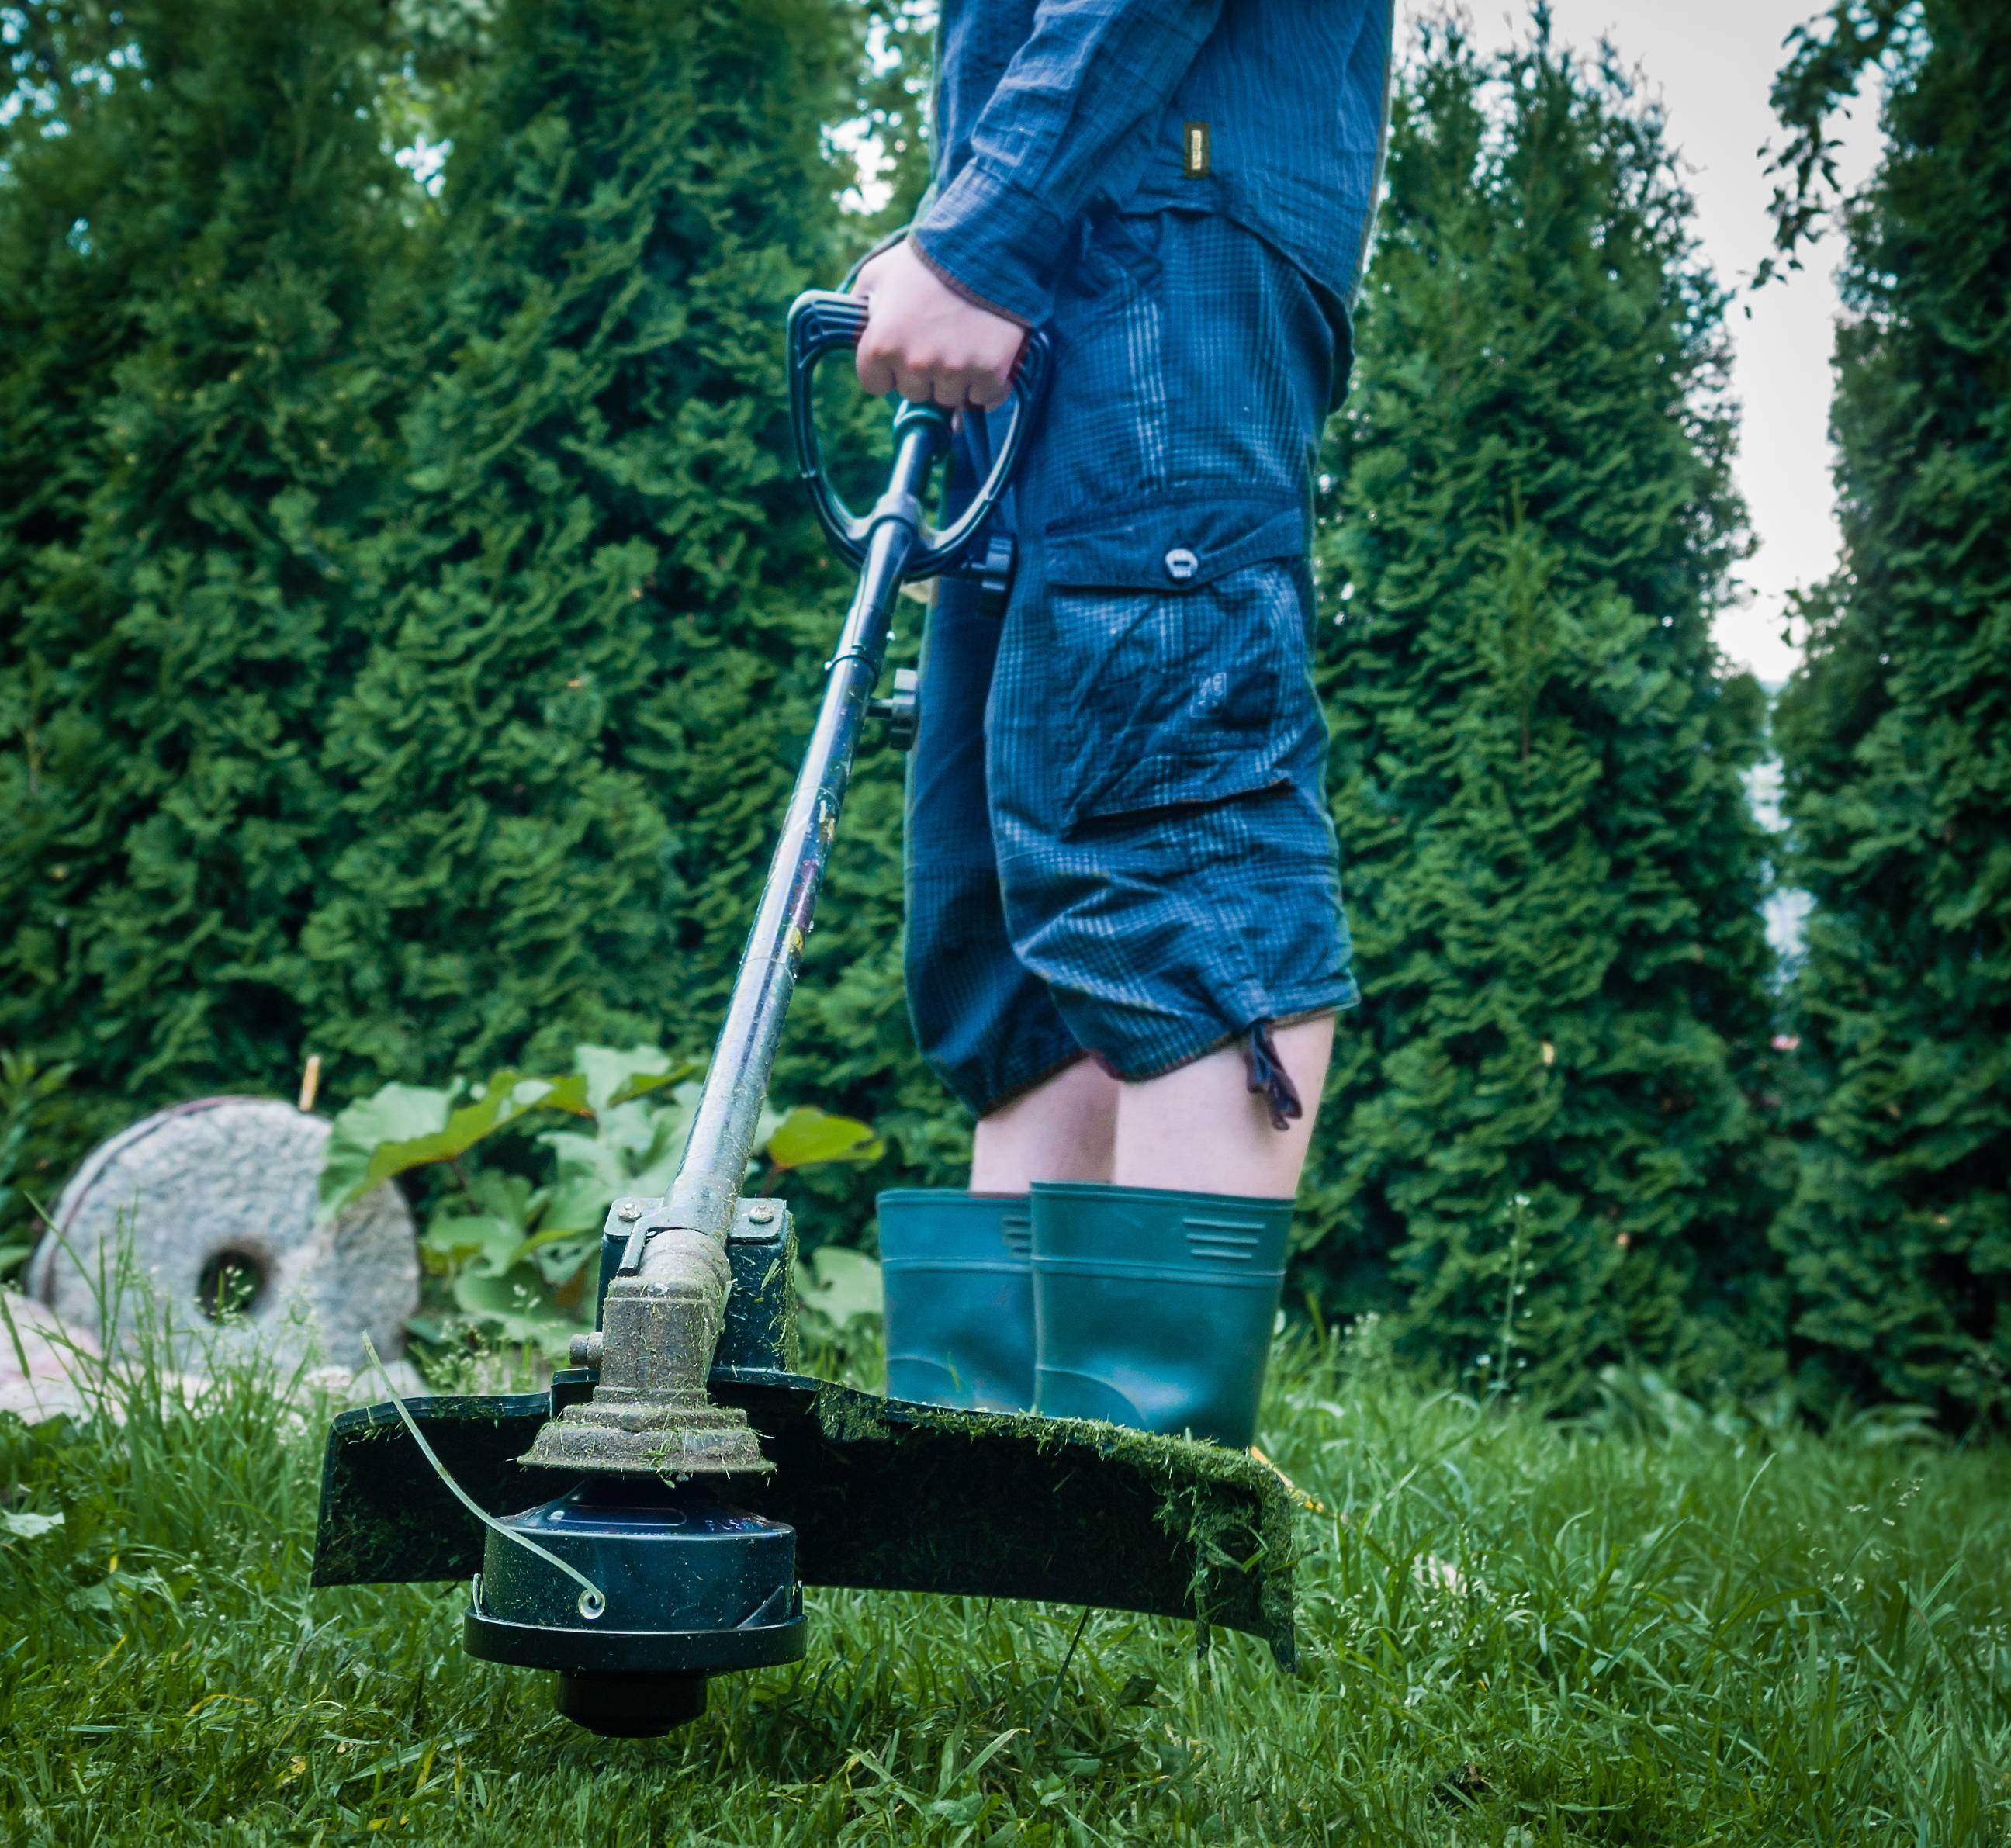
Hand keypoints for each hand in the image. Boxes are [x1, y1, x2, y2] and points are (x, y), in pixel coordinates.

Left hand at [854, 239, 1024, 409]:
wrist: (986, 246)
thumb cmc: (928, 258)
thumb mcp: (878, 273)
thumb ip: (862, 306)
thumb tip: (857, 327)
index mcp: (881, 345)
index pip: (876, 385)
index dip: (888, 368)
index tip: (903, 349)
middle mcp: (915, 364)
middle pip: (915, 393)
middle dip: (923, 373)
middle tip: (939, 337)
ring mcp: (954, 371)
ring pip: (950, 397)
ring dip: (956, 378)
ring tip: (964, 340)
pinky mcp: (991, 373)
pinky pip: (985, 398)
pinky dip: (988, 383)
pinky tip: (988, 354)